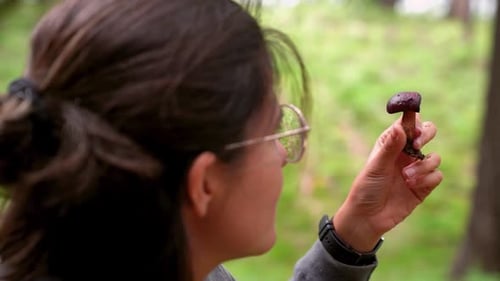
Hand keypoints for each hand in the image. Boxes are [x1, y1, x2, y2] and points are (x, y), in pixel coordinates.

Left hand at [333, 115, 442, 251]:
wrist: (368, 217)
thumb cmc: (366, 188)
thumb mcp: (376, 166)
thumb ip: (390, 147)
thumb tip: (401, 127)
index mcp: (391, 143)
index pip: (408, 123)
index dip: (414, 120)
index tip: (413, 128)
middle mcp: (405, 153)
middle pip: (427, 132)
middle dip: (426, 134)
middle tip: (417, 144)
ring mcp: (416, 169)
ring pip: (435, 156)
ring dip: (423, 166)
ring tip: (406, 177)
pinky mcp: (424, 186)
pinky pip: (437, 175)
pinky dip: (427, 179)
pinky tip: (412, 186)